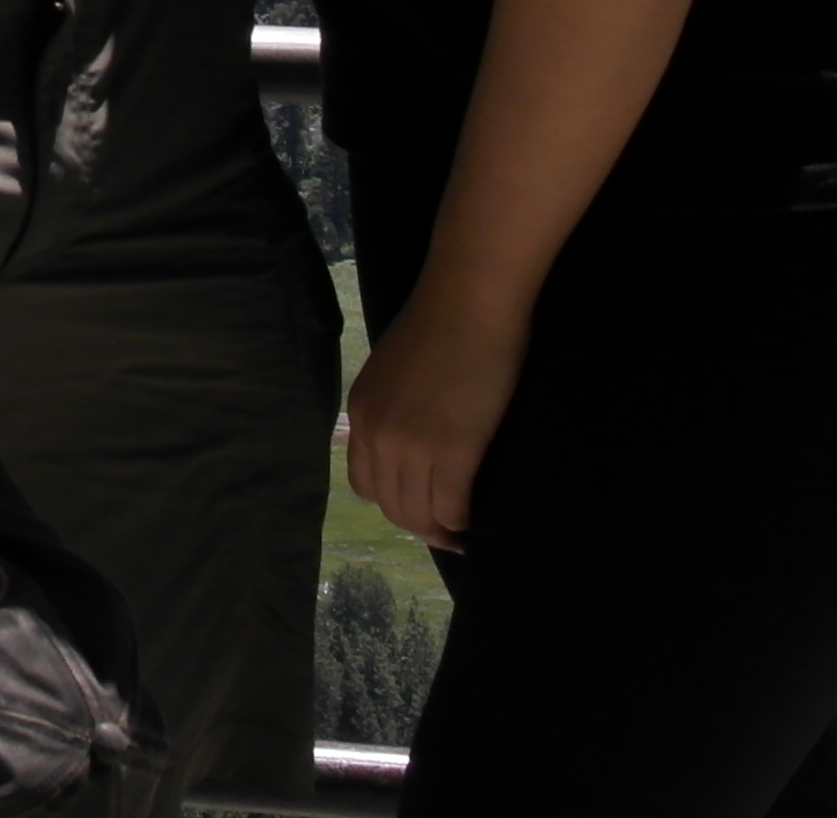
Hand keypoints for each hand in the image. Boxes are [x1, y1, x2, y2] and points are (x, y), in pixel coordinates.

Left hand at [340, 285, 529, 552]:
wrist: (469, 301)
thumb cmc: (440, 326)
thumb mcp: (393, 373)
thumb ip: (391, 409)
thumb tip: (409, 440)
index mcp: (360, 415)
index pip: (364, 484)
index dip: (394, 504)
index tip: (420, 510)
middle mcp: (376, 435)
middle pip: (391, 506)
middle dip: (419, 525)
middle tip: (448, 533)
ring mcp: (412, 446)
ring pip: (419, 514)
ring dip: (441, 531)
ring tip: (462, 535)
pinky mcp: (453, 452)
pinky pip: (452, 507)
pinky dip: (462, 521)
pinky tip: (475, 520)